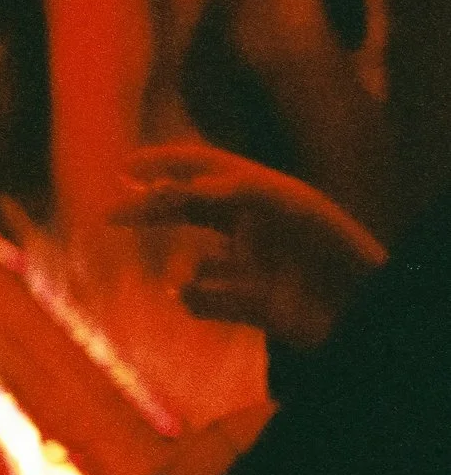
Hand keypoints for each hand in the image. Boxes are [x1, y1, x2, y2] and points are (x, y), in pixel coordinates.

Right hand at [116, 143, 386, 351]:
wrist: (365, 311)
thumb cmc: (334, 249)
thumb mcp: (290, 207)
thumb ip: (241, 192)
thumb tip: (191, 182)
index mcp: (260, 194)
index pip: (200, 167)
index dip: (161, 164)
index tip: (124, 169)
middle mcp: (252, 227)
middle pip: (189, 212)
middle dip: (149, 212)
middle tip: (109, 217)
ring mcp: (252, 268)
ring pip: (197, 264)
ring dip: (184, 272)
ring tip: (181, 281)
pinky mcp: (255, 307)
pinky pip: (208, 302)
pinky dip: (197, 301)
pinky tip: (197, 301)